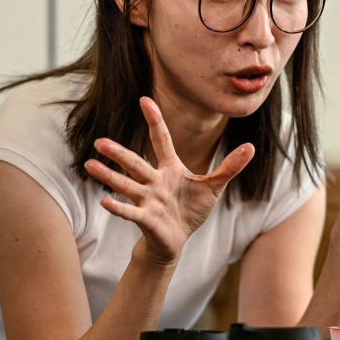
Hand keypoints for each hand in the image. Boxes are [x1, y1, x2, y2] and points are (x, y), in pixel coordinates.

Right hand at [85, 97, 254, 262]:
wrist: (179, 239)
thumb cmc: (192, 209)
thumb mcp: (214, 186)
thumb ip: (230, 167)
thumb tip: (251, 147)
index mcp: (171, 169)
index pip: (161, 140)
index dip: (154, 121)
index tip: (145, 100)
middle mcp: (155, 181)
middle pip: (136, 163)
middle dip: (119, 153)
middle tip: (100, 141)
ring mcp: (148, 200)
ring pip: (126, 184)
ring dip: (109, 175)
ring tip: (89, 164)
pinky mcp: (146, 218)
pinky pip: (130, 212)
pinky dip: (119, 208)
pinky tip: (104, 202)